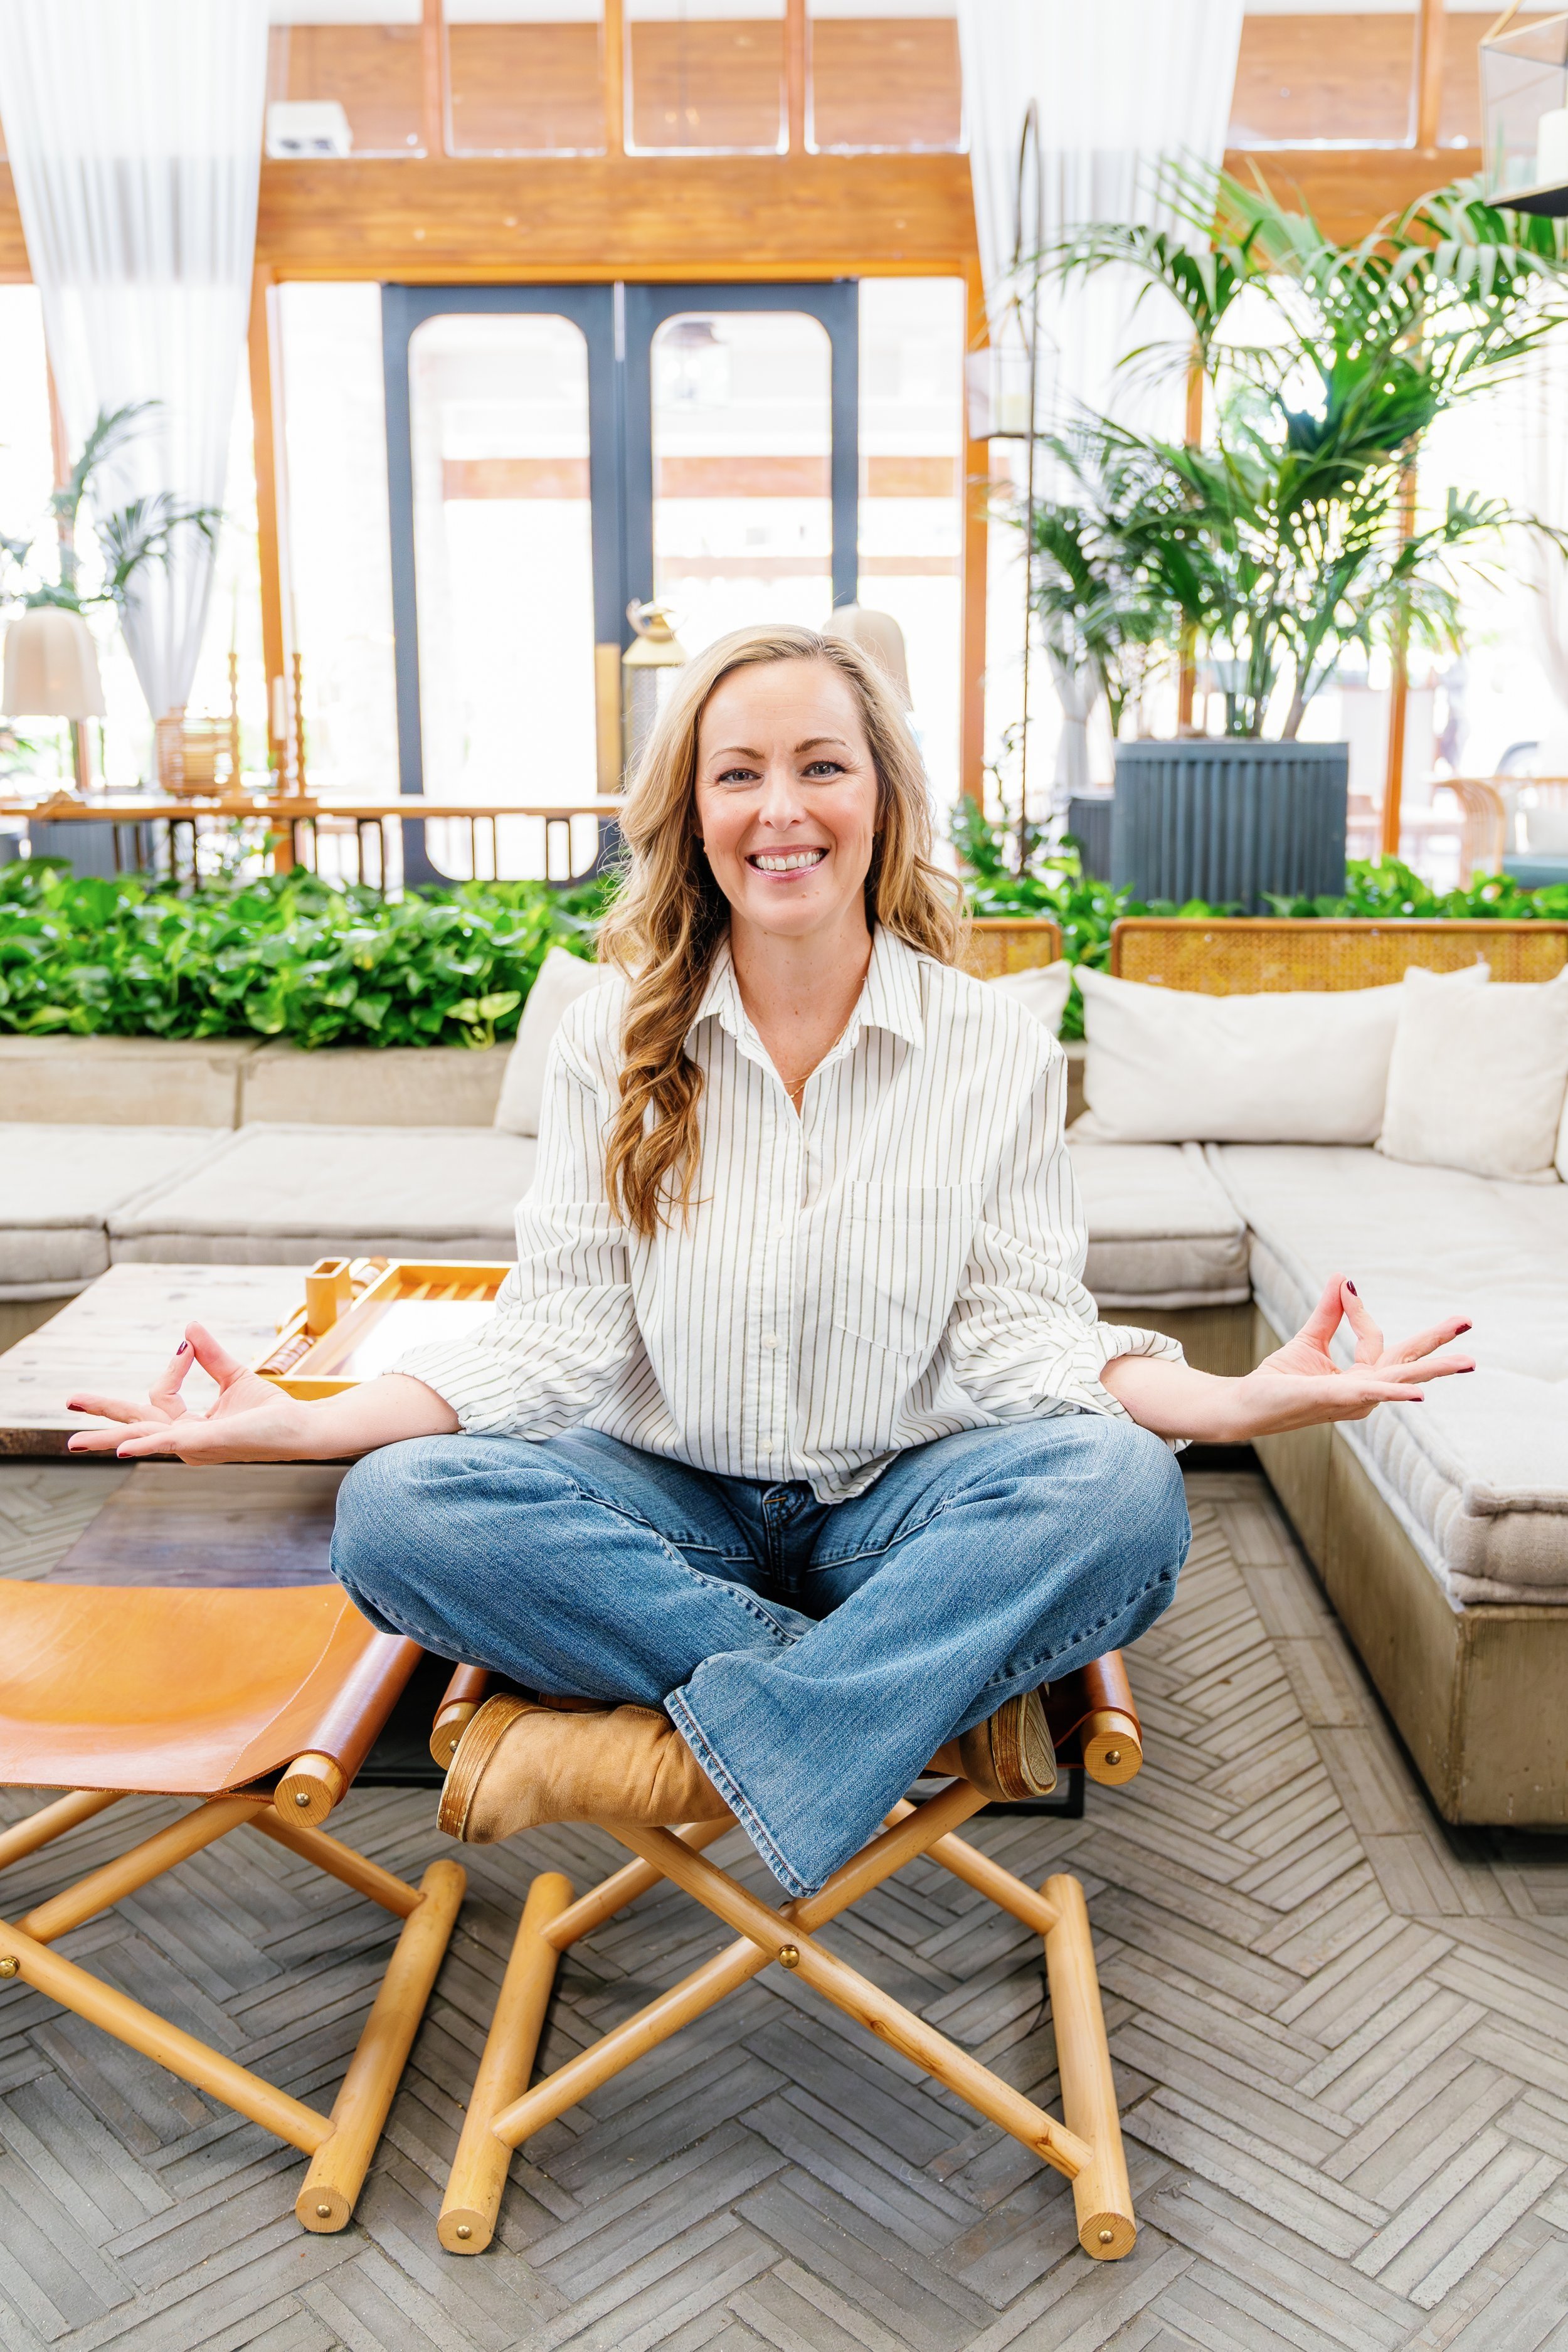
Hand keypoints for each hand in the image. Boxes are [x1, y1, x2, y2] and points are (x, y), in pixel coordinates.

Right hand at [66, 1323, 320, 1461]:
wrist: (303, 1427)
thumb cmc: (272, 1411)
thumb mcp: (235, 1377)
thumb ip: (210, 1355)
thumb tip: (188, 1328)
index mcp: (188, 1428)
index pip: (159, 1397)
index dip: (170, 1368)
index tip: (185, 1347)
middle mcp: (186, 1442)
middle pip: (134, 1424)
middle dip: (101, 1413)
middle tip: (68, 1401)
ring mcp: (193, 1447)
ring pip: (142, 1437)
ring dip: (106, 1438)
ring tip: (73, 1442)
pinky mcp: (208, 1443)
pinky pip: (170, 1442)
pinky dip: (146, 1442)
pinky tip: (123, 1448)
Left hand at [1232, 1274, 1473, 1438]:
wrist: (1245, 1404)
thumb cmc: (1278, 1381)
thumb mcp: (1309, 1339)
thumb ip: (1330, 1312)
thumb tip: (1343, 1278)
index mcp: (1360, 1379)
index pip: (1376, 1339)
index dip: (1361, 1310)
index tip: (1346, 1288)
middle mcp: (1364, 1393)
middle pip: (1407, 1364)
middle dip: (1437, 1343)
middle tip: (1467, 1322)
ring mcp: (1352, 1399)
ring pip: (1399, 1380)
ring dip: (1434, 1370)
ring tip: (1467, 1361)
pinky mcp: (1333, 1399)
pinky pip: (1369, 1395)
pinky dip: (1395, 1394)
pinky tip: (1419, 1396)